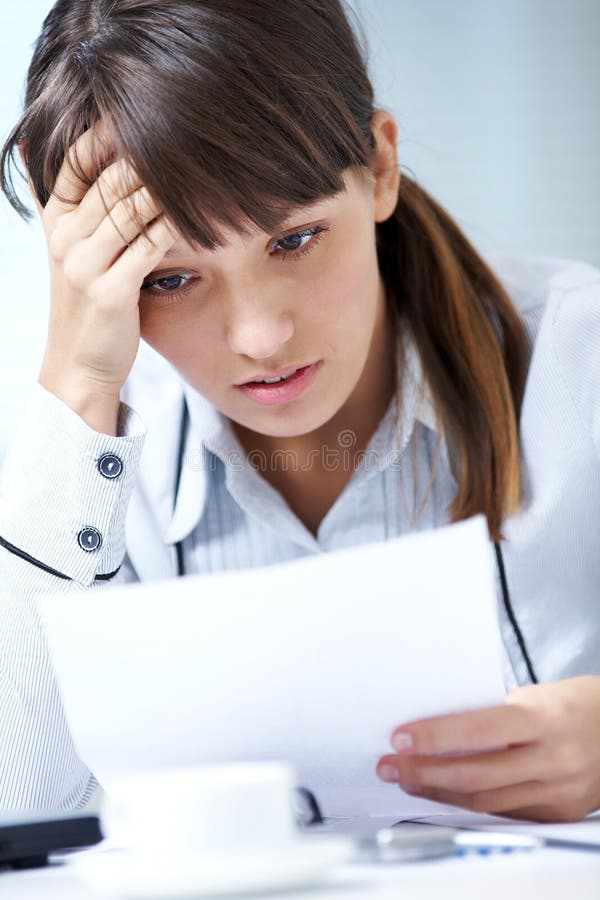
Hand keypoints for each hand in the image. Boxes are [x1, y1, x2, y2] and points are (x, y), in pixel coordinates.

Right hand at [28, 123, 176, 431]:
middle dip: (153, 151)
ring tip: (208, 161)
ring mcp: (84, 264)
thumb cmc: (92, 307)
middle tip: (195, 128)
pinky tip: (206, 211)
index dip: (110, 132)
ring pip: (132, 207)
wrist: (81, 367)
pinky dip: (180, 224)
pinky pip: (150, 245)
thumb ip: (82, 210)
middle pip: (111, 178)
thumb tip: (83, 160)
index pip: (77, 160)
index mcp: (57, 222)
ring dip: (173, 183)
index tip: (150, 108)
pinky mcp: (109, 291)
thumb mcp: (76, 253)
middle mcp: (65, 238)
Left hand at [376, 676, 599, 821]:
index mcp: (545, 720)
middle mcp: (554, 759)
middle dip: (425, 771)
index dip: (436, 736)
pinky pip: (506, 812)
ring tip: (408, 779)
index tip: (400, 738)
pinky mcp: (559, 813)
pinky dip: (471, 804)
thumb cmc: (575, 703)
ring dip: (440, 791)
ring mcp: (559, 792)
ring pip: (486, 801)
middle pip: (477, 774)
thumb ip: (493, 714)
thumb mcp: (535, 696)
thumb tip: (439, 728)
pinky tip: (445, 794)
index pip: (480, 730)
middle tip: (390, 765)